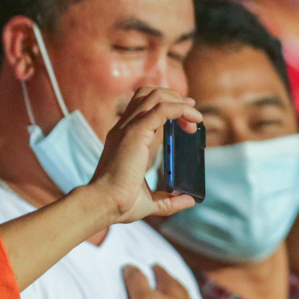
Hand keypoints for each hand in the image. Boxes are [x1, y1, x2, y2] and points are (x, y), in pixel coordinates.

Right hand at [89, 86, 202, 223]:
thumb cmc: (120, 204)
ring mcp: (128, 128)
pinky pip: (162, 109)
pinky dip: (181, 110)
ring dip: (179, 102)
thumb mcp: (150, 201)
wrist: (104, 204)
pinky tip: (194, 121)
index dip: (167, 103)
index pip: (143, 106)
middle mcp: (124, 128)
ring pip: (156, 95)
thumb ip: (168, 200)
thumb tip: (189, 200)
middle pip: (149, 93)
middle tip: (192, 113)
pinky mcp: (136, 133)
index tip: (186, 113)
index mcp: (124, 138)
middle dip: (175, 97)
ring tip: (194, 118)